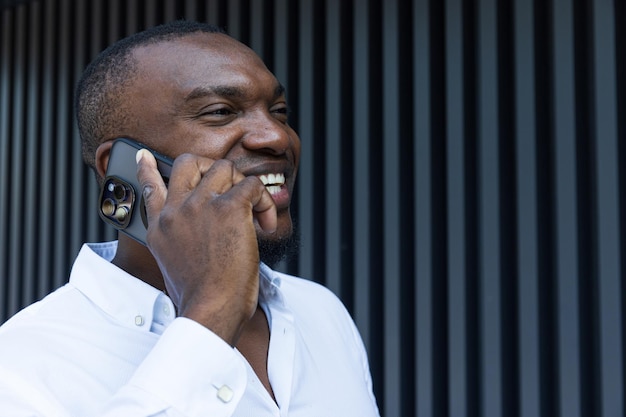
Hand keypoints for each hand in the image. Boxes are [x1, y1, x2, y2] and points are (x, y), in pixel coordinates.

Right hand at [135, 149, 276, 345]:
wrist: (210, 309)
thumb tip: (193, 234)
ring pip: (225, 168)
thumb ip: (177, 241)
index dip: (148, 169)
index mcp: (161, 227)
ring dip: (244, 185)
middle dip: (212, 167)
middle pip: (189, 162)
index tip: (144, 156)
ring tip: (253, 212)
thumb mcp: (173, 266)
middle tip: (231, 189)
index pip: (150, 187)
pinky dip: (265, 201)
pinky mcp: (229, 208)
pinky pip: (252, 185)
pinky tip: (266, 223)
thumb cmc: (200, 296)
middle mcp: (176, 211)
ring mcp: (200, 206)